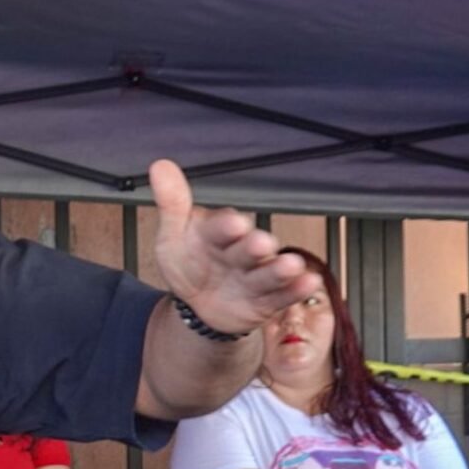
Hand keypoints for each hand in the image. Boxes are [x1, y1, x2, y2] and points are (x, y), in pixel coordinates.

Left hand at [150, 160, 319, 334]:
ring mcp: (256, 275)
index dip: (226, 226)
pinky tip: (309, 282)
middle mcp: (242, 251)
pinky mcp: (268, 300)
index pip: (222, 227)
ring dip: (281, 269)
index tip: (232, 223)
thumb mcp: (173, 237)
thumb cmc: (189, 263)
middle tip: (261, 243)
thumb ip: (172, 204)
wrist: (200, 304)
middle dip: (255, 246)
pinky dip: (294, 292)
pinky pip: (282, 297)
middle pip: (250, 248)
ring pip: (269, 272)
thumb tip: (160, 165)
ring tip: (291, 265)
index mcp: (218, 232)